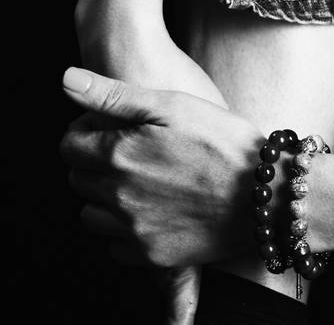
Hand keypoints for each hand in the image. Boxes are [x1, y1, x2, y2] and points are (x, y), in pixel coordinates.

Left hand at [60, 67, 261, 269]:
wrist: (267, 193)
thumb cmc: (225, 140)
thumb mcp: (174, 104)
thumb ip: (114, 94)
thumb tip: (66, 79)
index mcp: (119, 154)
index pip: (69, 146)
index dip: (86, 132)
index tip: (110, 128)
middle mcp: (117, 195)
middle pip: (78, 180)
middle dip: (94, 163)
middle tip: (132, 152)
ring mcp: (132, 229)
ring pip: (90, 215)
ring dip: (104, 198)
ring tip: (142, 182)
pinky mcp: (151, 255)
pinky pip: (115, 244)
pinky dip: (125, 228)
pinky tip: (155, 209)